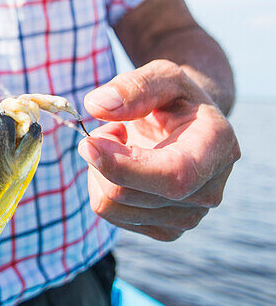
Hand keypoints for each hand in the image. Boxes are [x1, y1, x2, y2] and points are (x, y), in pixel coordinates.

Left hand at [78, 59, 239, 240]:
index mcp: (216, 149)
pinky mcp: (165, 230)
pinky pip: (111, 215)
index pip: (172, 176)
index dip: (123, 165)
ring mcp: (188, 217)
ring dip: (100, 170)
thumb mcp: (162, 75)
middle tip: (111, 128)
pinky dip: (103, 185)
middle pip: (129, 194)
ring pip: (113, 207)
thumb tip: (97, 106)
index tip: (88, 143)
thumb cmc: (175, 98)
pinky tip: (124, 165)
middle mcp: (208, 192)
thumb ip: (134, 86)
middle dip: (102, 157)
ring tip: (122, 144)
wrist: (189, 126)